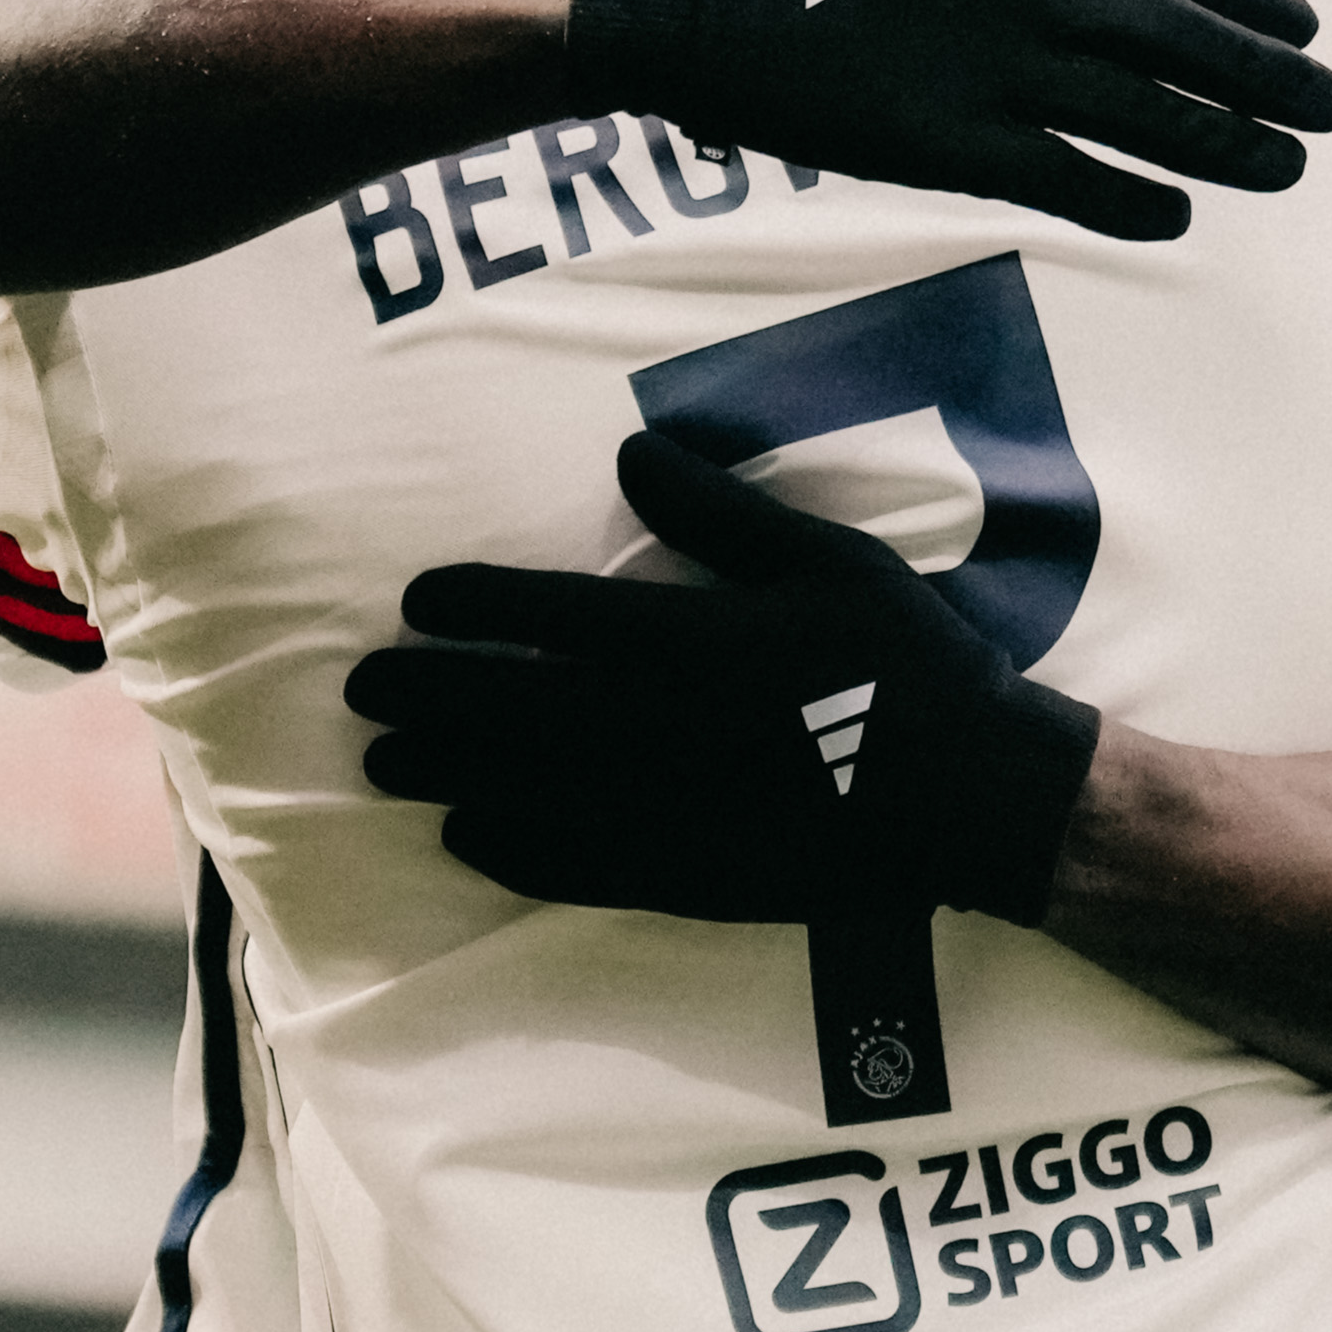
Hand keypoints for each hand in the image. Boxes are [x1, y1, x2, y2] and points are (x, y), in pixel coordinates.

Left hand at [349, 431, 1101, 925]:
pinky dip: (507, 851)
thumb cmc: (906, 663)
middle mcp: (661, 727)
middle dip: (425, 693)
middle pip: (511, 706)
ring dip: (442, 772)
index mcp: (694, 639)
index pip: (550, 615)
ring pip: (525, 788)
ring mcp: (668, 810)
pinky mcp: (687, 877)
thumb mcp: (829, 561)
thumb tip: (629, 454)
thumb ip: (723, 510)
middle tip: (358, 688)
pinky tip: (462, 837)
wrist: (973, 798)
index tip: (416, 598)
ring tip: (380, 762)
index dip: (472, 603)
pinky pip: (573, 866)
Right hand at [559, 0, 1331, 238]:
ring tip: (1288, 167)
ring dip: (1226, 144)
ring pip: (1141, 117)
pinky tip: (1176, 218)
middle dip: (1269, 77)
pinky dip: (1128, 199)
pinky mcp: (947, 146)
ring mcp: (992, 74)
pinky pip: (1063, 180)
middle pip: (1179, 43)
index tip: (1307, 26)